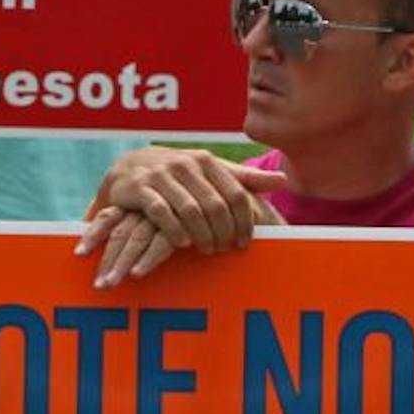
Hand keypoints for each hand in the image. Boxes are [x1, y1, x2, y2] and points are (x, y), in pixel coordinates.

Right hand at [77, 148, 286, 285]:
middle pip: (216, 206)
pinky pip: (162, 213)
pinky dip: (175, 231)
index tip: (245, 243)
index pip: (237, 194)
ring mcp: (161, 174)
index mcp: (208, 161)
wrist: (130, 167)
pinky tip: (184, 244)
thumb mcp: (212, 172)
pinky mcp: (139, 187)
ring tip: (208, 251)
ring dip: (202, 235)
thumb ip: (245, 178)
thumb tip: (283, 180)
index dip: (244, 222)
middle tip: (226, 251)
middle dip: (224, 232)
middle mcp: (186, 164)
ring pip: (191, 211)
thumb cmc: (180, 173)